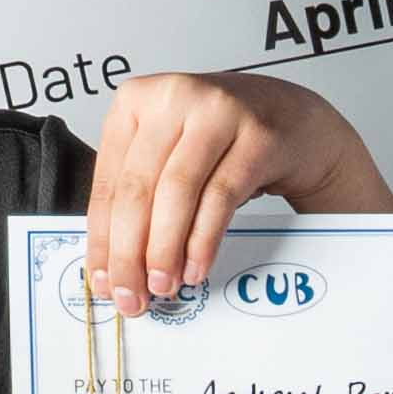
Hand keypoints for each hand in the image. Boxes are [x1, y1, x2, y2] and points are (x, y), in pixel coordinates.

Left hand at [74, 69, 383, 305]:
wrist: (291, 118)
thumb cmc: (222, 139)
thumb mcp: (168, 150)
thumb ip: (139, 193)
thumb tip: (111, 264)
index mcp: (136, 100)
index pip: (109, 182)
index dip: (102, 240)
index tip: (101, 282)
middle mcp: (174, 97)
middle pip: (139, 188)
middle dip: (130, 253)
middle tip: (132, 296)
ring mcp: (217, 112)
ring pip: (177, 193)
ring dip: (166, 249)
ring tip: (163, 285)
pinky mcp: (256, 136)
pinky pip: (221, 197)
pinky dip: (203, 240)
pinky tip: (195, 267)